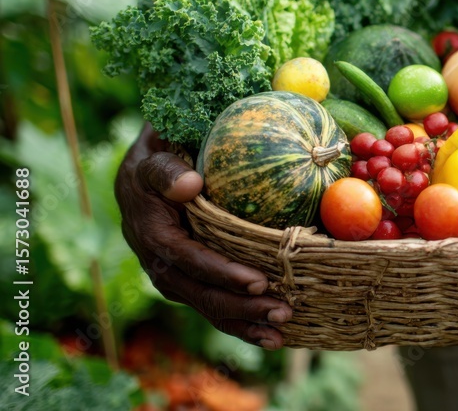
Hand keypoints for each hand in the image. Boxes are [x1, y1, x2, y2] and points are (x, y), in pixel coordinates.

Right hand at [116, 123, 292, 349]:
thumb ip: (166, 170)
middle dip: (241, 307)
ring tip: (280, 334)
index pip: (189, 260)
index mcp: (152, 234)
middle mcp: (160, 263)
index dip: (221, 273)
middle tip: (282, 313)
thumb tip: (190, 184)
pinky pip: (214, 304)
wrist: (143, 173)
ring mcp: (174, 276)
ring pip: (208, 306)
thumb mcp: (155, 156)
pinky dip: (240, 322)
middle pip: (200, 293)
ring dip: (244, 323)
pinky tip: (271, 334)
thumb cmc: (157, 157)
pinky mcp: (189, 281)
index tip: (257, 281)